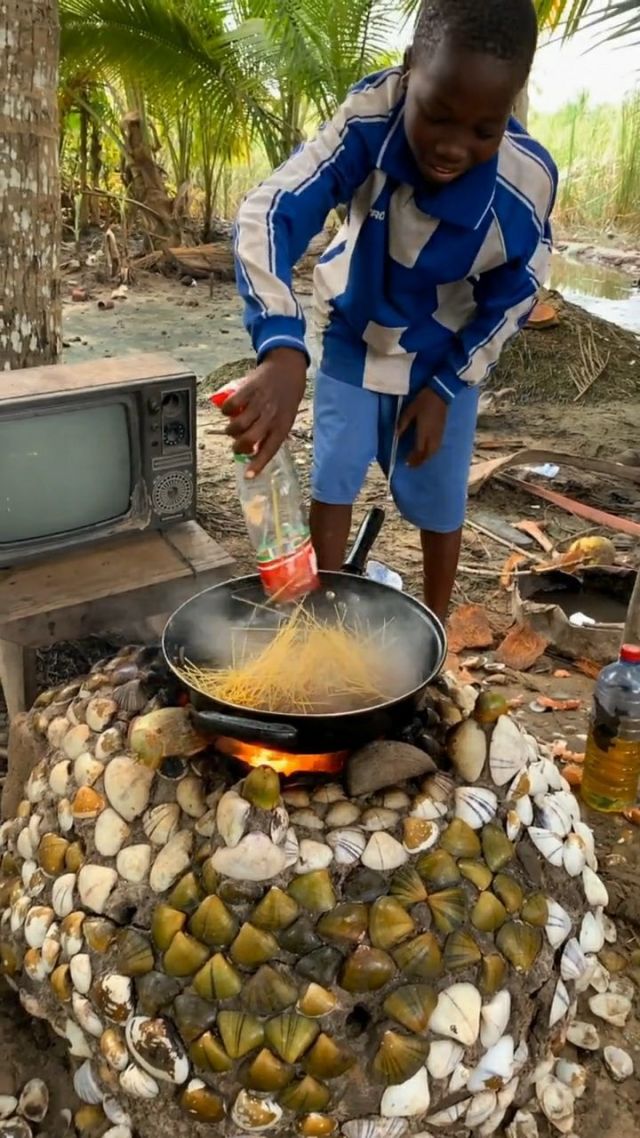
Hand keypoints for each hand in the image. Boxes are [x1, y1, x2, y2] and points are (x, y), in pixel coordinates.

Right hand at [222, 348, 306, 475]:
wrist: (287, 368)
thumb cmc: (287, 396)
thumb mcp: (286, 417)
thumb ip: (273, 432)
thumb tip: (255, 450)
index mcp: (282, 425)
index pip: (269, 449)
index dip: (258, 464)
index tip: (248, 476)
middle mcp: (271, 415)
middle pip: (249, 439)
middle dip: (238, 446)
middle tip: (236, 445)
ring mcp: (259, 402)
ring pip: (238, 424)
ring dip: (230, 430)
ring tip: (232, 428)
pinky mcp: (248, 389)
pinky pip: (230, 405)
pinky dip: (225, 411)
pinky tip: (228, 410)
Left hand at [397, 387, 447, 466]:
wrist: (441, 392)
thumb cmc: (423, 400)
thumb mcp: (409, 410)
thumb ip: (402, 424)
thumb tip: (395, 435)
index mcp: (424, 430)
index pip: (419, 450)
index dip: (413, 458)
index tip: (406, 462)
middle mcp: (433, 435)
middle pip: (428, 454)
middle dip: (420, 461)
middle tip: (412, 465)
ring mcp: (439, 433)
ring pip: (434, 451)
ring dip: (426, 458)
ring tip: (418, 460)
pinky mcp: (443, 431)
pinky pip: (438, 446)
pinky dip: (431, 452)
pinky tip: (427, 452)